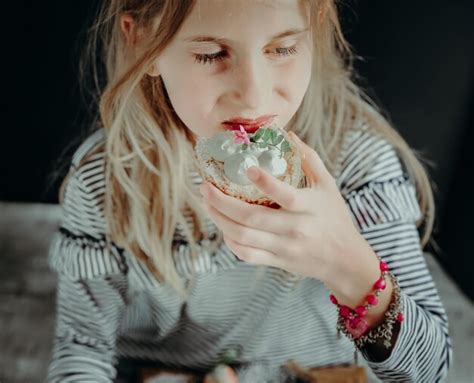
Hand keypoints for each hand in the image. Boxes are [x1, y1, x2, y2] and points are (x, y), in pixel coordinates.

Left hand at [199, 131, 364, 281]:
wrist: (345, 260)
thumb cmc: (335, 218)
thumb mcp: (328, 185)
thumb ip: (309, 159)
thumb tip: (289, 134)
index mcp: (308, 207)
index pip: (284, 195)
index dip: (265, 182)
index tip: (247, 168)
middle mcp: (294, 228)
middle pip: (252, 218)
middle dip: (222, 202)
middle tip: (206, 187)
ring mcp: (283, 248)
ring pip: (243, 237)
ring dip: (220, 220)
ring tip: (207, 203)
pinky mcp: (277, 261)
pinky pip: (247, 254)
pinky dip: (231, 242)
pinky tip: (224, 227)